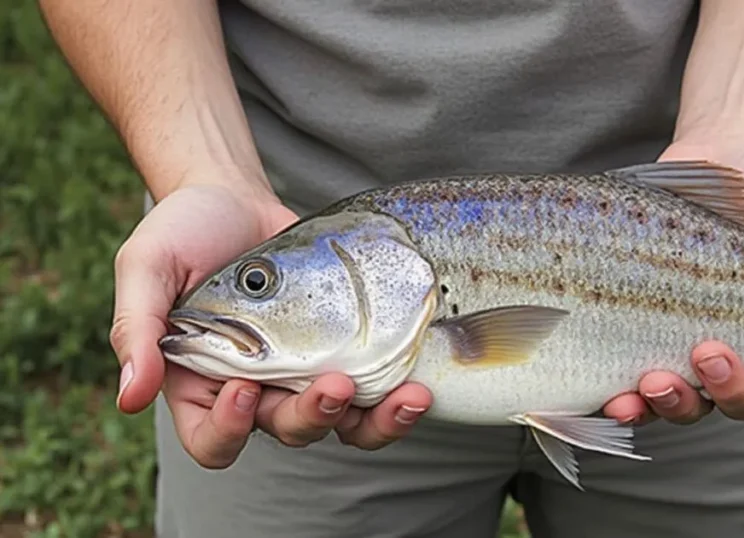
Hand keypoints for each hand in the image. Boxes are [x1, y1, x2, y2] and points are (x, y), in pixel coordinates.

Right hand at [110, 183, 431, 467]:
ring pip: (339, 421)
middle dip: (312, 417)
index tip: (243, 388)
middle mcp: (255, 389)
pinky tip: (419, 380)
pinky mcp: (342, 347)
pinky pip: (371, 387)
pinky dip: (394, 394)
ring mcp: (302, 370)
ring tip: (406, 397)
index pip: (212, 440)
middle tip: (333, 384)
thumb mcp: (146, 269)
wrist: (236, 195)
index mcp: (199, 384)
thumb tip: (130, 396)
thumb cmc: (183, 231)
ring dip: (373, 420)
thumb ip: (136, 327)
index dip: (228, 431)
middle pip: (286, 431)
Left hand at [602, 135, 743, 424]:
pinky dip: (627, 402)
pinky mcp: (640, 336)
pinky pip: (632, 385)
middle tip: (711, 352)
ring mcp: (687, 348)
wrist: (725, 149)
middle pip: (739, 402)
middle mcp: (741, 354)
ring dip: (674, 401)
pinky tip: (618, 400)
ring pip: (686, 402)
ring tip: (658, 379)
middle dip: (729, 388)